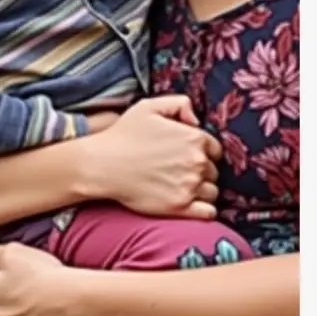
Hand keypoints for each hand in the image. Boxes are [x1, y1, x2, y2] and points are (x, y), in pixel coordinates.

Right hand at [86, 95, 222, 218]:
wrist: (101, 165)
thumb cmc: (122, 136)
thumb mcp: (147, 107)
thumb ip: (179, 103)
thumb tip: (196, 119)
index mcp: (193, 138)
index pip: (214, 149)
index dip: (202, 151)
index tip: (186, 155)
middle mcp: (196, 162)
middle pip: (213, 171)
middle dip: (200, 170)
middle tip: (178, 170)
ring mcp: (190, 186)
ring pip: (211, 191)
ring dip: (201, 189)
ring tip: (180, 186)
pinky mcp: (180, 207)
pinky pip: (209, 212)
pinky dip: (204, 209)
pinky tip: (190, 203)